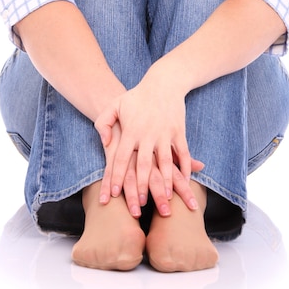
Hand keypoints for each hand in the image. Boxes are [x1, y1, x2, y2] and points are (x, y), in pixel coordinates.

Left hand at [95, 80, 203, 213]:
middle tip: (138, 206)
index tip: (112, 195)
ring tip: (164, 199)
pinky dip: (184, 168)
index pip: (119, 158)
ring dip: (164, 182)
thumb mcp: (114, 105)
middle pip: (142, 165)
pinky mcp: (178, 131)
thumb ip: (104, 123)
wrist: (164, 82)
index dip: (115, 177)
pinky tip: (184, 181)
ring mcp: (165, 133)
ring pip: (164, 163)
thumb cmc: (137, 96)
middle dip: (140, 187)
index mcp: (130, 130)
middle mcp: (147, 134)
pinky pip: (182, 153)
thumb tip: (105, 143)